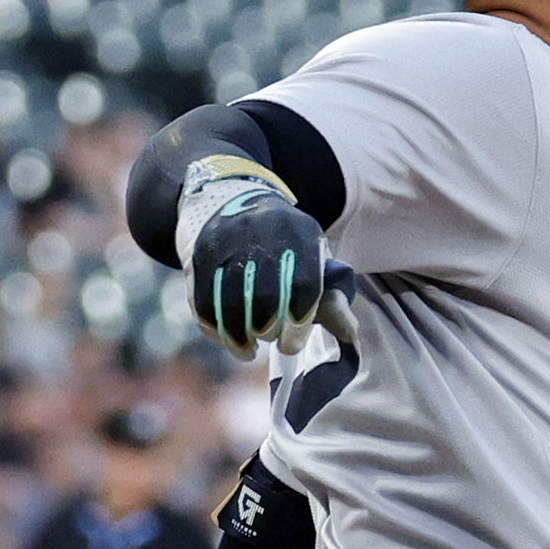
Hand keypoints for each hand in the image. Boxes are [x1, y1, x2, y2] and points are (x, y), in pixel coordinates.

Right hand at [184, 181, 329, 356]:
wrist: (233, 198)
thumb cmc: (284, 244)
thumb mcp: (313, 258)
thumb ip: (331, 297)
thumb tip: (349, 334)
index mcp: (299, 233)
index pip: (304, 284)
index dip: (299, 321)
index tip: (292, 344)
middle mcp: (262, 233)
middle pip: (265, 295)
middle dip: (269, 328)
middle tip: (272, 340)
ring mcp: (227, 243)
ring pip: (229, 302)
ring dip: (238, 336)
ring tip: (248, 351)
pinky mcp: (200, 254)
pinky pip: (203, 300)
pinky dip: (215, 328)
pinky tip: (228, 341)